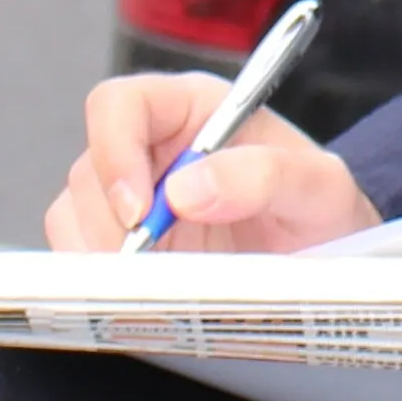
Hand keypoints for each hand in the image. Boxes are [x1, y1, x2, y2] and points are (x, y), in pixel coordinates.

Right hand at [46, 74, 378, 256]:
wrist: (328, 260)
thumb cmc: (324, 210)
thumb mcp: (321, 189)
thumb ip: (266, 176)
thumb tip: (188, 189)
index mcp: (193, 110)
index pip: (120, 105)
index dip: (115, 152)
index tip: (139, 211)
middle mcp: (152, 147)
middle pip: (88, 169)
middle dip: (112, 223)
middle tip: (154, 266)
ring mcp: (131, 197)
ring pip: (73, 215)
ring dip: (104, 256)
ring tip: (162, 283)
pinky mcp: (122, 245)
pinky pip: (79, 255)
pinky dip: (100, 280)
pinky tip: (146, 295)